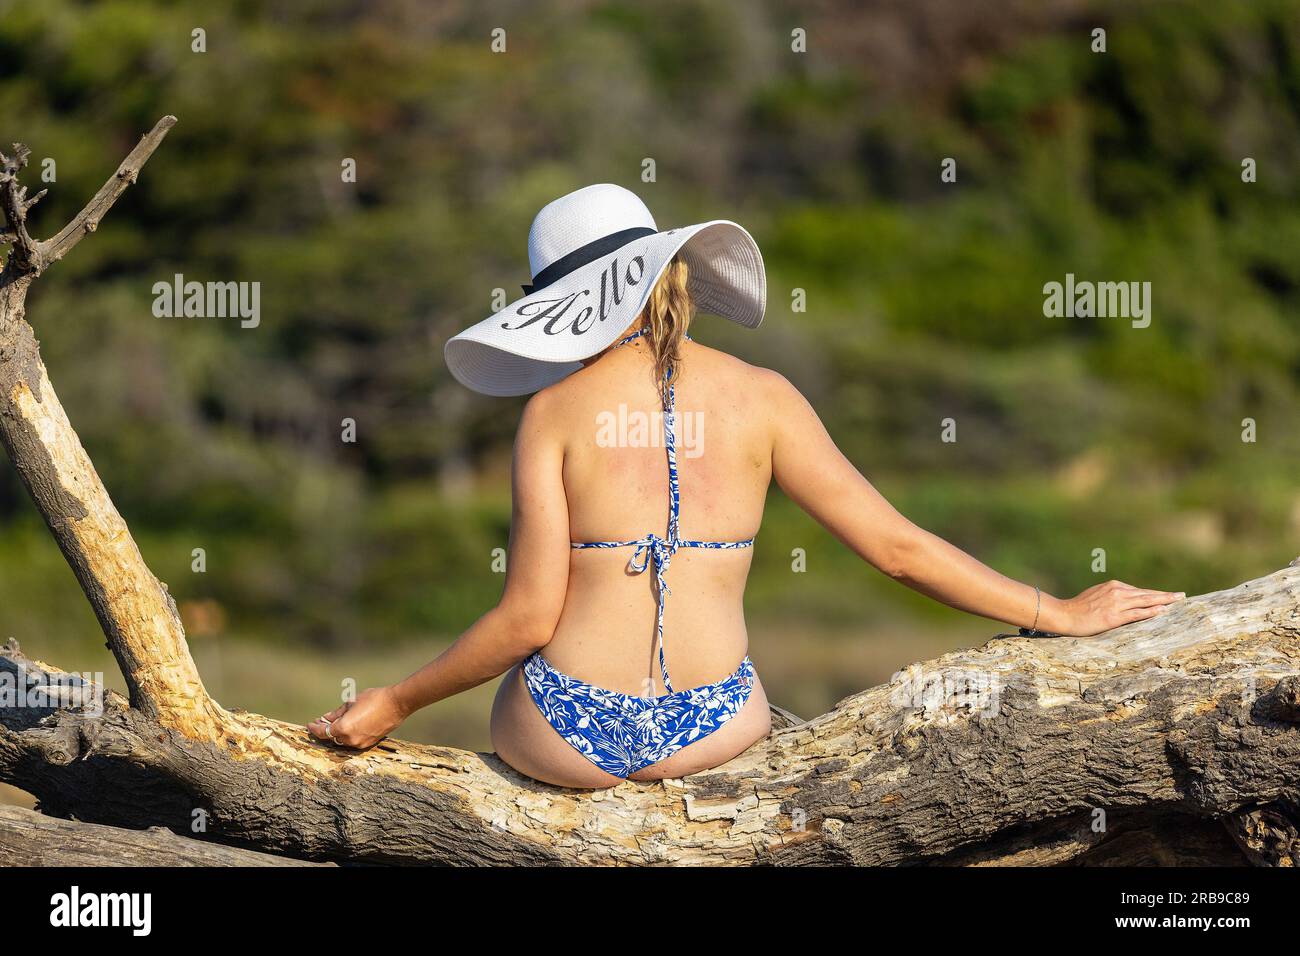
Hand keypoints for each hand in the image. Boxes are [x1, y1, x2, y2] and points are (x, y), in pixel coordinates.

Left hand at [306, 686, 407, 749]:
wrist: (397, 704)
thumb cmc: (374, 699)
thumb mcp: (351, 703)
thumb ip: (337, 713)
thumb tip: (326, 718)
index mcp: (343, 728)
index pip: (323, 732)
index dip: (315, 728)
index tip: (310, 724)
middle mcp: (350, 739)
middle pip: (332, 738)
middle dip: (325, 730)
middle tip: (321, 722)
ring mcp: (360, 743)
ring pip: (343, 741)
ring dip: (337, 733)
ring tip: (335, 723)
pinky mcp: (369, 743)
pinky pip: (353, 741)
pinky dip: (348, 735)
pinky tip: (348, 726)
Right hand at [1050, 580, 1184, 636]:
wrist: (1064, 614)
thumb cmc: (1078, 607)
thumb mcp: (1096, 595)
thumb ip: (1111, 595)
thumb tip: (1123, 600)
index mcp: (1113, 586)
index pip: (1139, 591)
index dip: (1154, 593)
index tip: (1166, 595)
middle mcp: (1117, 591)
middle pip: (1147, 594)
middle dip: (1165, 595)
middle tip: (1181, 595)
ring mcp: (1116, 604)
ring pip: (1146, 601)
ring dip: (1164, 600)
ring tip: (1178, 600)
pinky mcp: (1114, 616)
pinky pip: (1137, 613)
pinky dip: (1151, 611)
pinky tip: (1163, 610)